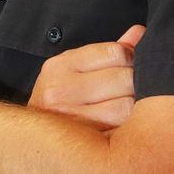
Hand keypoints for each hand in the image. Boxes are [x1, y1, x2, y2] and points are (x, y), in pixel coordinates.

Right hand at [28, 24, 144, 131]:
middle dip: (136, 81)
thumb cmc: (60, 96)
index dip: (132, 57)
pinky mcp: (83, 141)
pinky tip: (128, 121)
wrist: (34, 135)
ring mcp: (71, 117)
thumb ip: (109, 51)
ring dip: (136, 104)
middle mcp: (61, 90)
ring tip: (133, 104)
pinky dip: (131, 124)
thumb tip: (139, 32)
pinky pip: (121, 128)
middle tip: (137, 86)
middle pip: (122, 78)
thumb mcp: (76, 67)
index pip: (114, 53)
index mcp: (60, 66)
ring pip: (125, 105)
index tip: (133, 64)